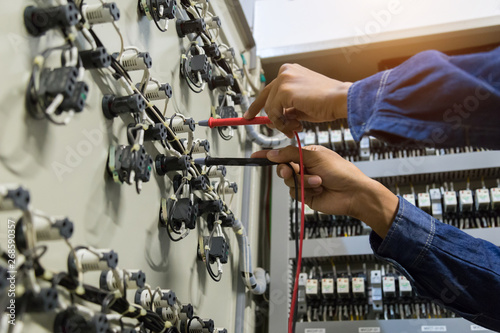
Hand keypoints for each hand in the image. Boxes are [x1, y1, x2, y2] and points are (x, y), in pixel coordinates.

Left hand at [244, 64, 351, 137]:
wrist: (341, 100)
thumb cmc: (328, 102)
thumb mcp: (301, 105)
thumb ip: (287, 109)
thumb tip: (274, 119)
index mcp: (290, 72)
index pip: (269, 89)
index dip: (258, 105)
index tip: (251, 114)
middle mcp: (285, 72)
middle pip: (265, 97)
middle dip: (268, 116)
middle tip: (267, 126)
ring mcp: (284, 79)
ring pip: (270, 108)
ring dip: (281, 123)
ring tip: (295, 128)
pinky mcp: (284, 90)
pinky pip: (274, 113)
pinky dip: (282, 123)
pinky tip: (296, 125)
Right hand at [252, 145, 398, 237]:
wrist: (353, 193)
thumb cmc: (341, 171)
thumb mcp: (314, 156)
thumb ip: (291, 154)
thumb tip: (272, 153)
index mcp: (307, 154)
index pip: (284, 153)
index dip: (269, 155)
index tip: (255, 156)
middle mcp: (305, 167)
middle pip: (283, 167)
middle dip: (287, 170)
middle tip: (291, 171)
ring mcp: (305, 182)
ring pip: (289, 181)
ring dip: (303, 181)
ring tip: (318, 181)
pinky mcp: (306, 195)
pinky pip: (295, 192)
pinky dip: (306, 190)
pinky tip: (319, 188)